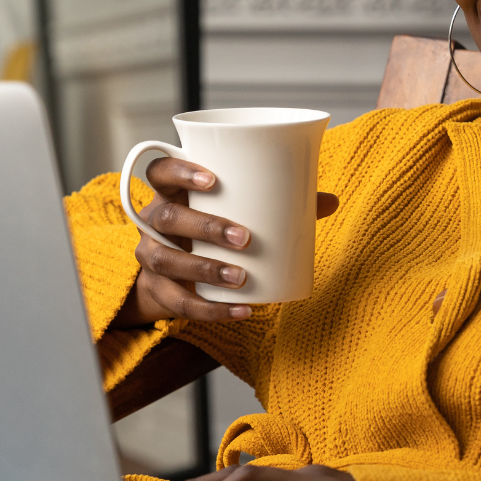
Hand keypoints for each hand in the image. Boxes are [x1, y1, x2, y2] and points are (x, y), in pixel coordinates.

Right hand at [110, 158, 338, 327]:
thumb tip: (329, 201)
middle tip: (244, 237)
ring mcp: (150, 255)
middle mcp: (154, 221)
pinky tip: (241, 310)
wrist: (172, 275)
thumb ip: (278, 203)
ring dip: (205, 269)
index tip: (212, 179)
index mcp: (171, 192)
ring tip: (241, 277)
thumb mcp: (235, 211)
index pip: (160, 171)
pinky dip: (211, 309)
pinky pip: (179, 302)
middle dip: (205, 226)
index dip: (181, 171)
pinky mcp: (157, 290)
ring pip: (166, 260)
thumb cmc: (210, 228)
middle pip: (168, 217)